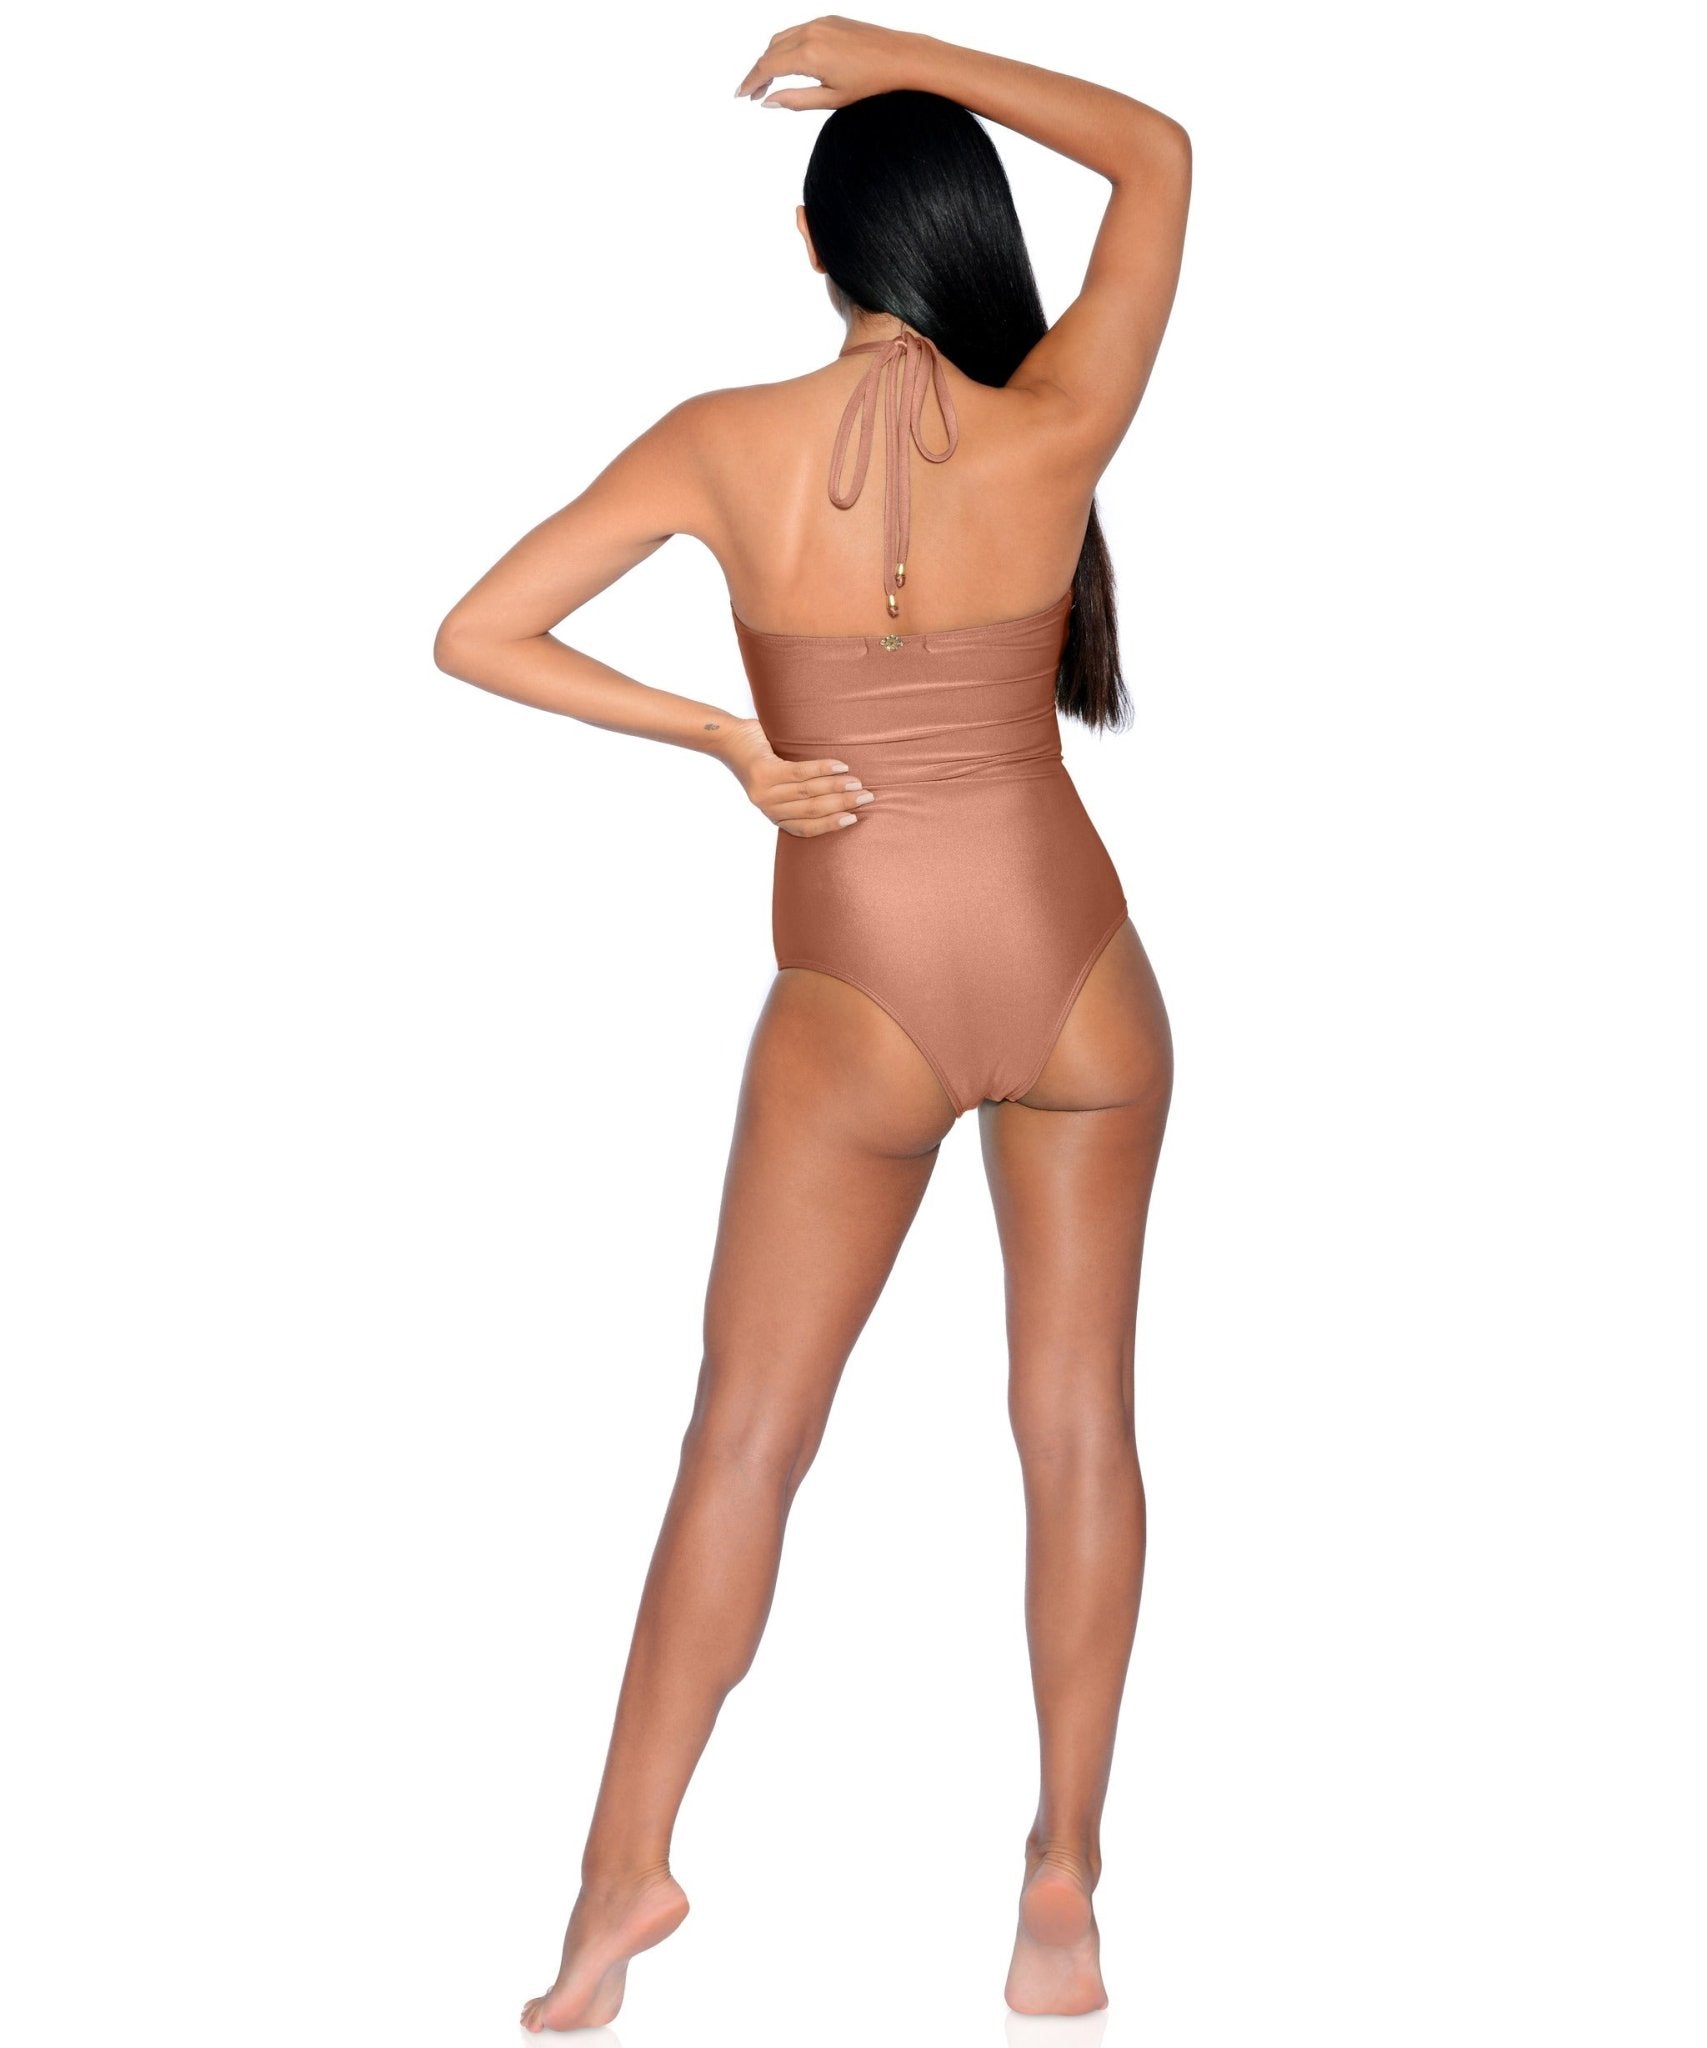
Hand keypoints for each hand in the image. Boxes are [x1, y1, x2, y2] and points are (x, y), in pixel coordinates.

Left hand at [714, 718, 874, 835]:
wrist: (727, 739)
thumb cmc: (761, 759)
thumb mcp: (778, 784)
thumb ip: (800, 794)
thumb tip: (840, 796)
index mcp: (774, 815)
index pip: (806, 828)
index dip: (831, 825)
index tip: (854, 818)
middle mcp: (768, 807)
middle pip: (812, 810)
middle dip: (843, 805)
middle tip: (866, 797)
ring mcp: (764, 791)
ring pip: (809, 792)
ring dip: (837, 787)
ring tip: (857, 782)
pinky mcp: (764, 772)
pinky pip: (800, 772)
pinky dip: (823, 769)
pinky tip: (840, 766)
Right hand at [733, 16, 923, 109]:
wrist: (899, 57)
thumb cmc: (870, 82)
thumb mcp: (830, 99)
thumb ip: (795, 101)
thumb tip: (768, 101)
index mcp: (809, 55)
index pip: (767, 67)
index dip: (750, 82)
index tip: (741, 95)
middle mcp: (809, 33)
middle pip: (770, 51)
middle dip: (757, 73)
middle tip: (751, 93)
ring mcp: (818, 23)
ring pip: (781, 39)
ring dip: (770, 59)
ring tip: (767, 82)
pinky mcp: (827, 20)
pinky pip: (797, 32)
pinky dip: (785, 47)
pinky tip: (787, 64)